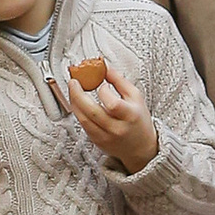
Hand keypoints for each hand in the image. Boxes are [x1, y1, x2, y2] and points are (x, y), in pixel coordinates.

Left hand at [63, 60, 159, 175]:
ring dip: (74, 102)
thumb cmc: (138, 120)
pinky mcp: (97, 141)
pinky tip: (78, 103)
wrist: (140, 147)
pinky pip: (83, 125)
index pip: (113, 104)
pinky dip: (78, 112)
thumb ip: (119, 80)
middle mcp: (117, 129)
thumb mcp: (136, 97)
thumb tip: (104, 67)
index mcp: (130, 116)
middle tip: (73, 81)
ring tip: (73, 90)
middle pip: (92, 112)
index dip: (103, 92)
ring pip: (83, 119)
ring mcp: (106, 137)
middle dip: (78, 94)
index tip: (101, 85)